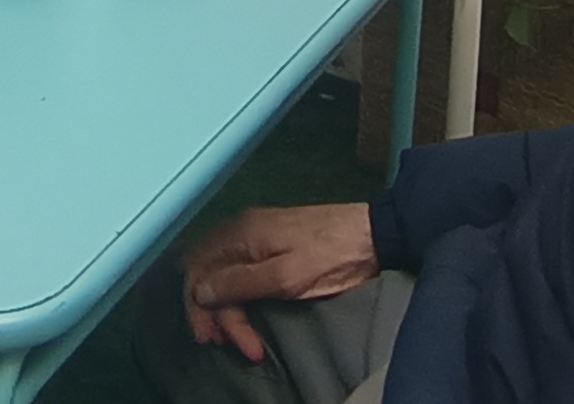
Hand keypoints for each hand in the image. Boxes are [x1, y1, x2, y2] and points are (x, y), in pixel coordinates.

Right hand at [180, 205, 379, 359]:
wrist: (371, 234)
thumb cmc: (330, 257)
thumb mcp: (286, 276)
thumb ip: (241, 283)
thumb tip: (201, 291)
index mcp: (241, 234)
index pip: (201, 272)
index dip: (202, 309)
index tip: (218, 339)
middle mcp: (241, 230)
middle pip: (207, 272)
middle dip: (212, 311)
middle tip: (223, 343)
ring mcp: (255, 233)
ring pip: (222, 271)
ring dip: (224, 306)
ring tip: (237, 336)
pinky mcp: (269, 241)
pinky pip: (237, 267)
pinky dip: (236, 293)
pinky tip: (241, 310)